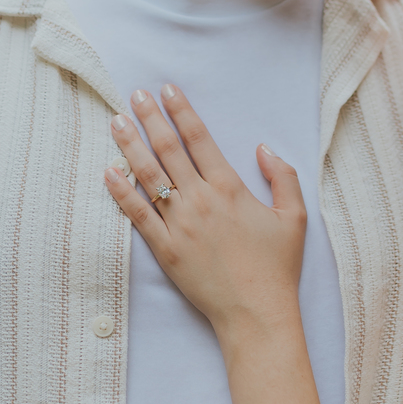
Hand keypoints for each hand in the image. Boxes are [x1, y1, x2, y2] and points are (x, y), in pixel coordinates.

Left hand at [104, 86, 306, 337]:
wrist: (256, 313)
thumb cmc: (277, 267)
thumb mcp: (294, 217)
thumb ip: (283, 177)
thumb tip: (263, 148)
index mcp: (230, 188)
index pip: (200, 139)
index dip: (182, 111)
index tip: (168, 90)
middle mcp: (201, 200)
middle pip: (169, 150)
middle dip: (151, 118)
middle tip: (136, 95)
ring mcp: (180, 225)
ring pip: (149, 176)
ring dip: (130, 146)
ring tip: (116, 122)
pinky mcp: (165, 249)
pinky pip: (138, 215)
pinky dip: (121, 192)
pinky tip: (108, 172)